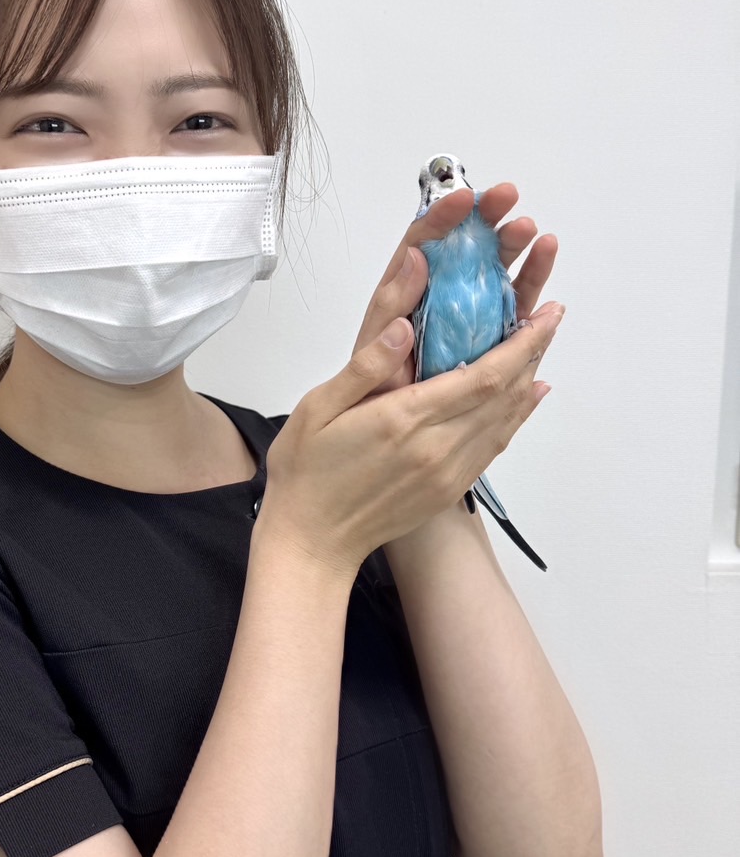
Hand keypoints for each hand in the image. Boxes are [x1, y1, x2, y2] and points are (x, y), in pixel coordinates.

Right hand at [258, 296, 562, 580]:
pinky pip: (493, 447)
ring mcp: (447, 473)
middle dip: (532, 353)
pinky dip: (516, 418)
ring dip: (527, 383)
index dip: (520, 344)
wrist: (312, 542)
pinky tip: (526, 398)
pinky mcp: (448, 490)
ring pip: (504, 422)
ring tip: (541, 348)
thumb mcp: (317, 408)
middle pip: (504, 396)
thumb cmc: (305, 472)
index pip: (483, 376)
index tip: (546, 314)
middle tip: (552, 317)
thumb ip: (365, 366)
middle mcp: (436, 448)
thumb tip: (404, 327)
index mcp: (404, 419)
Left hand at [350, 182, 558, 392]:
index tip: (463, 196)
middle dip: (488, 222)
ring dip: (517, 252)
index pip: (422, 244)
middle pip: (467, 251)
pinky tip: (547, 271)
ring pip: (497, 277)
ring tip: (536, 233)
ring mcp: (471, 318)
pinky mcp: (495, 343)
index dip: (443, 217)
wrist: (387, 439)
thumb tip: (414, 258)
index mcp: (406, 293)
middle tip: (508, 198)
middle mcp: (442, 298)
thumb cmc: (371, 392)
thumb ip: (391, 304)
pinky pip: (517, 313)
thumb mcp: (370, 348)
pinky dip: (534, 292)